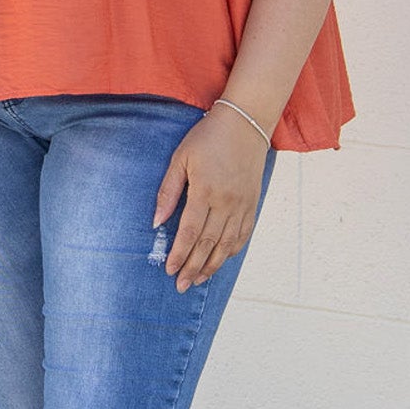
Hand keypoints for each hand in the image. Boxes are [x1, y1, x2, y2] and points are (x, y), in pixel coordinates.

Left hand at [152, 109, 267, 291]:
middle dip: (193, 267)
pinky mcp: (252, 203)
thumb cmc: (208, 137)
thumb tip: (156, 221)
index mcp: (205, 191)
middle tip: (181, 285)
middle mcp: (226, 202)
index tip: (170, 270)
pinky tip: (221, 261)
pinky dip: (231, 251)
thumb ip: (168, 191)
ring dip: (212, 265)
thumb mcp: (181, 158)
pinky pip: (242, 234)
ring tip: (198, 280)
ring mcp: (242, 204)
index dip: (179, 254)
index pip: (190, 232)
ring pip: (226, 244)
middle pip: (208, 244)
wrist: (246, 123)